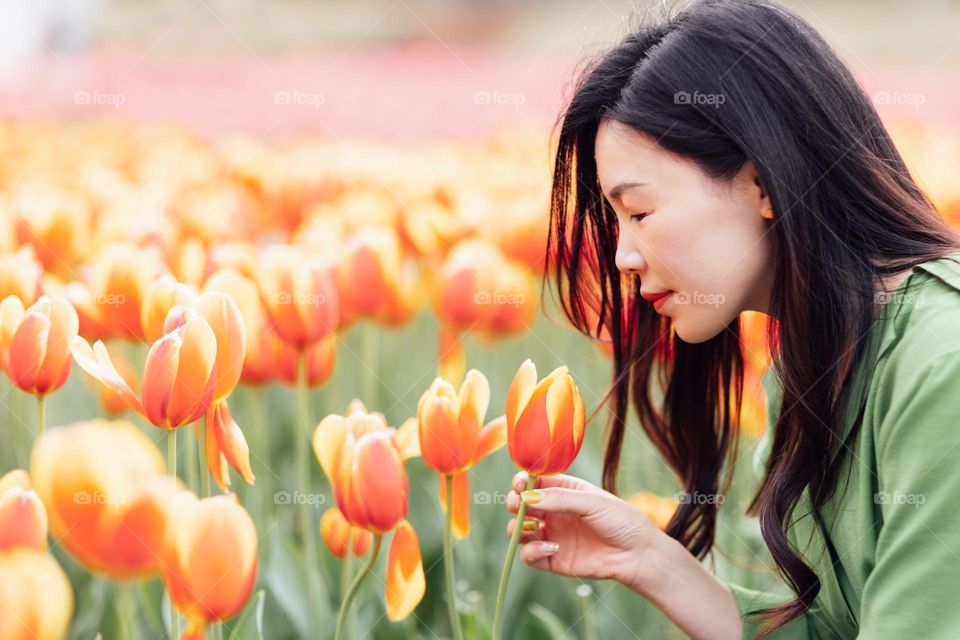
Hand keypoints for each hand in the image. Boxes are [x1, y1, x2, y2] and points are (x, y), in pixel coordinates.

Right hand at [505, 471, 667, 591]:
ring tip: (538, 527)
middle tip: (520, 506)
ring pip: (518, 530)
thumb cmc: (620, 520)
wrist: (637, 554)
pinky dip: (532, 551)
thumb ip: (559, 499)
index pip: (533, 483)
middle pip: (519, 505)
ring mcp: (551, 535)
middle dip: (513, 503)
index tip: (520, 485)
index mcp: (563, 491)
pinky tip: (552, 546)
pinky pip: (528, 555)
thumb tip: (526, 497)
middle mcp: (553, 512)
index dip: (521, 482)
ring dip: (519, 528)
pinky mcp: (552, 559)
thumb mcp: (591, 502)